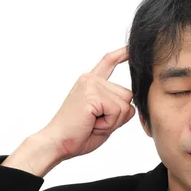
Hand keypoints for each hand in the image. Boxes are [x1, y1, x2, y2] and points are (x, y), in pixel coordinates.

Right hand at [37, 46, 135, 163]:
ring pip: (125, 104)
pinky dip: (109, 124)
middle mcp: (90, 79)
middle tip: (96, 122)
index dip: (121, 54)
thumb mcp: (104, 119)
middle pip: (128, 95)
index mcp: (90, 83)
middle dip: (119, 115)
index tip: (130, 47)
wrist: (57, 143)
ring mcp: (91, 85)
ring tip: (92, 123)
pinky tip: (92, 125)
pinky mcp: (93, 94)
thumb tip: (134, 105)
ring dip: (114, 121)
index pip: (108, 62)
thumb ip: (118, 108)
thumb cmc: (78, 135)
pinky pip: (118, 111)